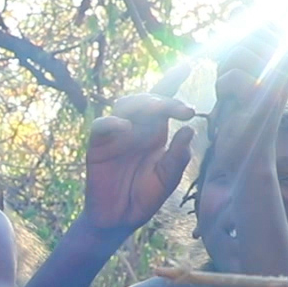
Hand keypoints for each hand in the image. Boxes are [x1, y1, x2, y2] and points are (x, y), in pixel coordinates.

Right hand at [75, 93, 196, 232]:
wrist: (117, 220)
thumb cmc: (143, 198)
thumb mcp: (167, 180)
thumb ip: (178, 157)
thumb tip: (189, 130)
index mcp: (156, 133)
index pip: (165, 101)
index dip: (173, 80)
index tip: (190, 65)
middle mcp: (137, 129)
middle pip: (148, 100)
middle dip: (166, 100)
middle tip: (184, 110)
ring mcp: (116, 136)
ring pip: (125, 106)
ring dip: (143, 104)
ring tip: (159, 111)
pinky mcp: (98, 146)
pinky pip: (102, 126)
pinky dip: (113, 123)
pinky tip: (126, 128)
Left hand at [203, 30, 287, 181]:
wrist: (243, 153)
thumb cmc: (240, 111)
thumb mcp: (244, 71)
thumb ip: (251, 45)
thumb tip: (250, 14)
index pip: (263, 26)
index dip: (240, 44)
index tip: (239, 69)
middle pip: (247, 39)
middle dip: (229, 60)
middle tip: (233, 84)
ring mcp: (280, 80)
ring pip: (239, 54)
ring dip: (224, 75)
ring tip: (232, 94)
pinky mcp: (266, 97)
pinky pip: (231, 76)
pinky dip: (223, 90)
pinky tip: (232, 104)